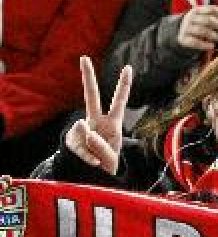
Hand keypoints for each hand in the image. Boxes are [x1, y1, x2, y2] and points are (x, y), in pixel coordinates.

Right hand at [64, 57, 131, 175]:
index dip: (124, 85)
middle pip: (91, 96)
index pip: (118, 102)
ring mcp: (82, 129)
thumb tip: (83, 125)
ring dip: (94, 149)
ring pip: (85, 131)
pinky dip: (87, 157)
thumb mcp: (110, 157)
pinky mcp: (70, 139)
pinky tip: (91, 162)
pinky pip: (79, 148)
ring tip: (98, 159)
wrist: (91, 179)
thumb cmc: (107, 164)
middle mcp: (96, 122)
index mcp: (112, 124)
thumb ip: (99, 144)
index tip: (128, 67)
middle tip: (84, 57)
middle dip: (88, 77)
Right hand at [176, 5, 217, 51]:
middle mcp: (191, 18)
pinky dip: (204, 44)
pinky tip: (212, 46)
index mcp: (197, 11)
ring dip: (214, 35)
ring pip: (202, 31)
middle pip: (207, 20)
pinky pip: (194, 42)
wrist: (181, 33)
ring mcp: (186, 28)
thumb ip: (216, 20)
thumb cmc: (199, 26)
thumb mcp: (204, 19)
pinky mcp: (183, 39)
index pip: (211, 9)